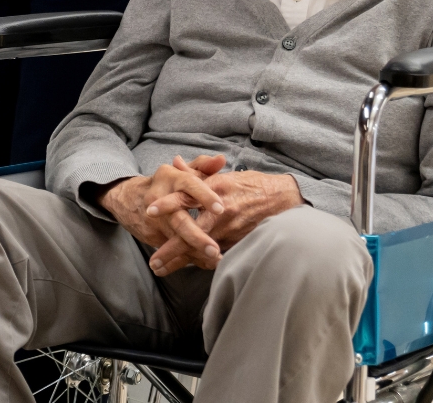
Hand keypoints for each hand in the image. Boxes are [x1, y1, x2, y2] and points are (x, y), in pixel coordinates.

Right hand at [96, 156, 226, 256]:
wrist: (129, 199)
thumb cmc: (167, 184)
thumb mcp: (182, 172)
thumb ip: (203, 166)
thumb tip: (221, 160)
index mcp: (170, 177)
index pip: (188, 185)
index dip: (205, 196)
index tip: (221, 208)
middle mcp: (158, 196)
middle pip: (178, 218)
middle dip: (196, 236)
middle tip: (215, 249)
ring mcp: (153, 218)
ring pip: (175, 238)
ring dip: (195, 251)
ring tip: (214, 259)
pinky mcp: (151, 234)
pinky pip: (172, 248)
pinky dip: (188, 257)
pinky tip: (204, 263)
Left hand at [146, 167, 305, 276]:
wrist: (284, 200)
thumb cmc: (251, 185)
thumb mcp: (223, 174)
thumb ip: (197, 171)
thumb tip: (175, 162)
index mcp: (215, 189)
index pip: (187, 197)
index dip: (168, 205)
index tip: (149, 211)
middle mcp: (221, 211)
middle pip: (192, 233)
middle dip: (171, 249)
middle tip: (153, 261)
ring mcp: (231, 230)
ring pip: (201, 249)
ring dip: (181, 261)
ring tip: (161, 269)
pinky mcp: (238, 243)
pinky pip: (215, 255)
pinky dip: (200, 262)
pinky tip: (185, 268)